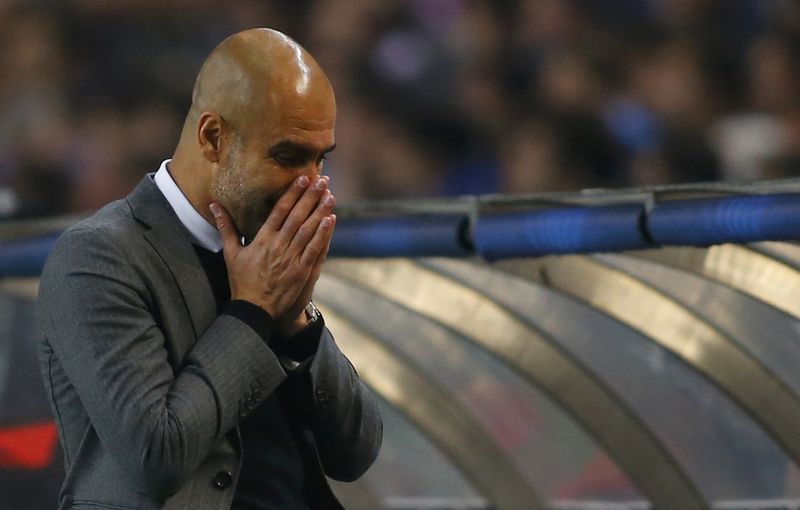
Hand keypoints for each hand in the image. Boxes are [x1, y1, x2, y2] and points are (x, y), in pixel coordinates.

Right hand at [210, 175, 335, 321]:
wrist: (253, 309)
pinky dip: (323, 234)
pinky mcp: (301, 271)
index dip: (292, 193)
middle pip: (297, 216)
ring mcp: (291, 258)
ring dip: (320, 211)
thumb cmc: (241, 281)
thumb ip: (226, 227)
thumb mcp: (230, 253)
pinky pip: (314, 249)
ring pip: (308, 230)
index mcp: (262, 239)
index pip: (280, 211)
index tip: (303, 179)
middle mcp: (278, 246)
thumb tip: (214, 205)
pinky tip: (331, 220)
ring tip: (330, 195)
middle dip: (310, 197)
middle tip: (322, 180)